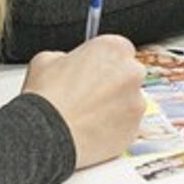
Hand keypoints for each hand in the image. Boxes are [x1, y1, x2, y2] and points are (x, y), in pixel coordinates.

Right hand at [21, 35, 146, 169]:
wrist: (48, 135)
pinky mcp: (135, 127)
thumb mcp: (47, 59)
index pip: (119, 49)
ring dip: (115, 105)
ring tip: (89, 115)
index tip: (95, 72)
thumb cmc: (47, 97)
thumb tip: (68, 63)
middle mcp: (131, 72)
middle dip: (113, 83)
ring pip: (130, 101)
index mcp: (113, 48)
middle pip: (128, 74)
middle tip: (90, 95)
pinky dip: (116, 127)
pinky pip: (128, 124)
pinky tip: (94, 129)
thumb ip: (67, 57)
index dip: (104, 62)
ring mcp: (136, 101)